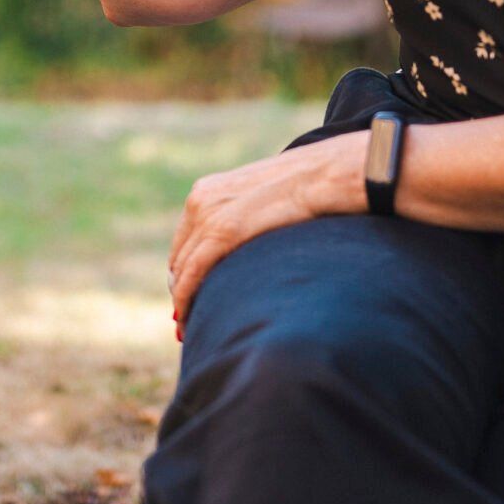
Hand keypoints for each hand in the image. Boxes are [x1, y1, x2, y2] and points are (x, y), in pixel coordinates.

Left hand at [167, 133, 366, 338]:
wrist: (323, 174)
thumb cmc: (306, 187)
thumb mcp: (262, 200)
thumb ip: (246, 218)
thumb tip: (249, 242)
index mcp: (207, 190)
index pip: (185, 240)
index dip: (184, 271)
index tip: (190, 294)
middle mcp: (199, 200)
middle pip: (179, 257)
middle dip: (181, 289)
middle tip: (185, 320)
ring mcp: (207, 215)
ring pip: (181, 271)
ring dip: (183, 301)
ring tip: (188, 328)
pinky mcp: (221, 233)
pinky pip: (192, 276)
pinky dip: (186, 301)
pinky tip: (188, 322)